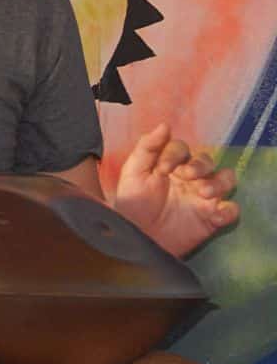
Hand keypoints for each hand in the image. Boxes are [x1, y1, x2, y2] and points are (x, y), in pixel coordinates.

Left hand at [113, 123, 238, 256]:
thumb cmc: (133, 204)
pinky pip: (231, 210)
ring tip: (203, 193)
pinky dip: (228, 210)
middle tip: (186, 177)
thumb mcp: (133, 173)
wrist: (136, 237)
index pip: (182, 148)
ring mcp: (202, 197)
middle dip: (199, 165)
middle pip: (207, 160)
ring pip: (226, 179)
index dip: (174, 154)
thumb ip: (147, 147)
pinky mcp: (211, 218)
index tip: (162, 169)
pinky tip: (214, 215)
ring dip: (219, 182)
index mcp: (170, 165)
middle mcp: (189, 178)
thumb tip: (165, 125)